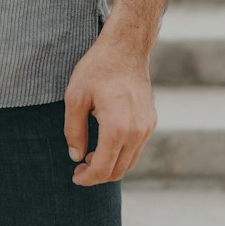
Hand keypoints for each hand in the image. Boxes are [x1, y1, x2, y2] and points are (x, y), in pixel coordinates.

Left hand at [62, 31, 156, 185]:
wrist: (126, 47)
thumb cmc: (98, 68)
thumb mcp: (75, 96)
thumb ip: (74, 130)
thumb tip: (76, 157)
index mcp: (117, 128)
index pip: (103, 168)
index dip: (87, 178)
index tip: (75, 176)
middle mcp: (136, 132)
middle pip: (118, 171)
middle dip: (97, 175)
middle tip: (80, 167)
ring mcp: (147, 127)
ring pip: (129, 162)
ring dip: (111, 166)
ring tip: (91, 155)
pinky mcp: (151, 121)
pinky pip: (137, 148)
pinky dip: (122, 153)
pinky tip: (106, 142)